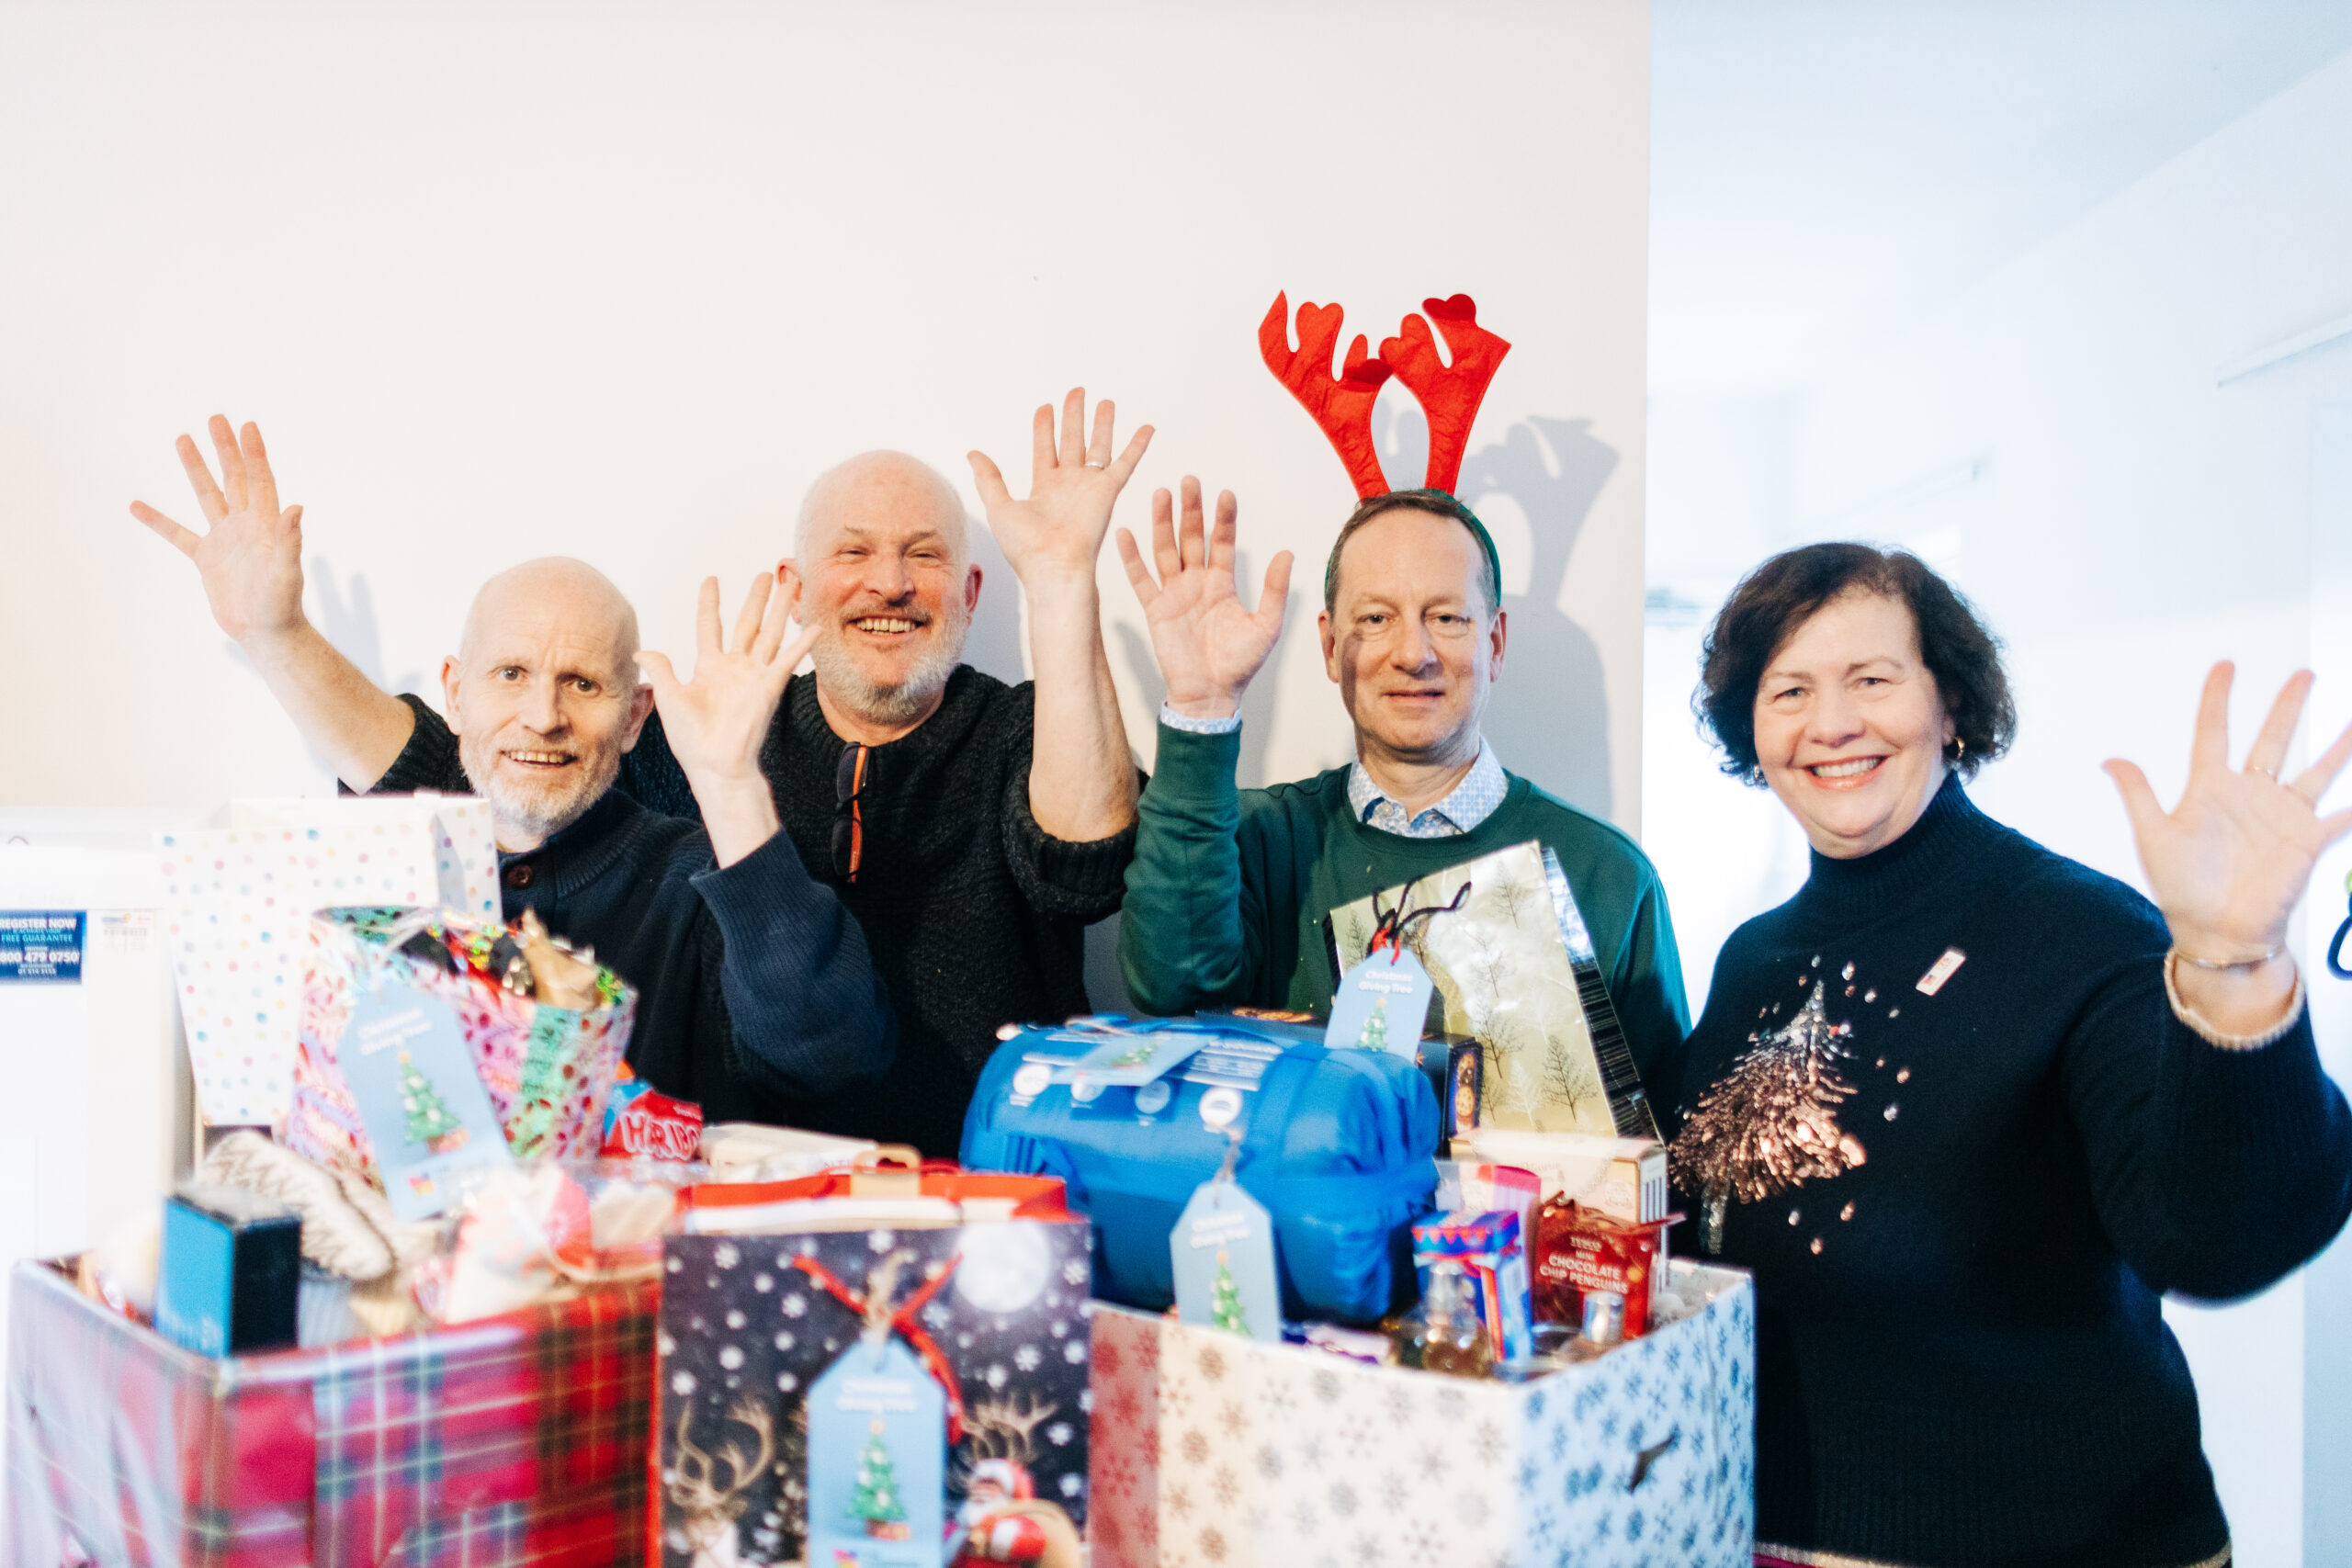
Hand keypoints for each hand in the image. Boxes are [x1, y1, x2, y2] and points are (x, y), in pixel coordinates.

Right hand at [130, 415, 307, 646]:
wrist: (265, 632)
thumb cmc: (282, 605)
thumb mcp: (287, 571)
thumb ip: (290, 539)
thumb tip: (297, 507)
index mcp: (266, 525)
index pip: (260, 480)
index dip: (254, 453)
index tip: (247, 425)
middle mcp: (246, 526)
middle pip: (234, 478)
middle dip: (225, 449)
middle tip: (216, 418)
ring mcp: (225, 540)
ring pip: (207, 496)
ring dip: (196, 469)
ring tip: (182, 439)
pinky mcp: (207, 559)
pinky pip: (178, 535)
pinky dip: (159, 521)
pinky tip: (138, 506)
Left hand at [641, 572, 818, 788]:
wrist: (714, 764)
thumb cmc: (691, 739)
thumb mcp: (668, 698)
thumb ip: (660, 670)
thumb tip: (641, 651)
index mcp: (709, 667)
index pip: (710, 625)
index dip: (710, 602)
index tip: (711, 579)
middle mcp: (735, 667)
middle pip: (748, 623)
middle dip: (757, 598)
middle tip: (765, 574)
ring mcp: (754, 676)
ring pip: (770, 633)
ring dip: (780, 608)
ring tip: (791, 583)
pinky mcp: (769, 687)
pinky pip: (787, 660)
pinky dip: (802, 643)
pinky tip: (814, 626)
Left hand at [968, 388, 1150, 588]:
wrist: (1054, 565)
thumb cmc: (1026, 547)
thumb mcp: (999, 507)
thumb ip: (989, 478)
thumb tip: (973, 454)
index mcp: (1044, 489)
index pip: (1045, 449)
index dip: (1045, 427)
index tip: (1045, 407)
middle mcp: (1068, 485)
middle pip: (1072, 441)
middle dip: (1073, 416)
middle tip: (1077, 392)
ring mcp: (1090, 487)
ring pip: (1099, 446)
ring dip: (1102, 424)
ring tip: (1106, 402)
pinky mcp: (1108, 491)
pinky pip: (1126, 463)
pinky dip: (1137, 445)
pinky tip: (1146, 428)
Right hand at [1114, 478, 1292, 719]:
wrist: (1211, 695)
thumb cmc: (1240, 665)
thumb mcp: (1266, 625)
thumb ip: (1274, 590)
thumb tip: (1286, 553)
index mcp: (1223, 584)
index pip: (1222, 542)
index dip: (1224, 519)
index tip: (1225, 494)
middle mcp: (1197, 583)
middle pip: (1192, 538)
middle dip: (1191, 510)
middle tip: (1189, 481)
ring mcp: (1174, 594)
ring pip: (1166, 550)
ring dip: (1162, 523)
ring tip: (1161, 493)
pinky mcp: (1155, 609)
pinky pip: (1141, 579)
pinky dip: (1131, 557)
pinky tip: (1125, 532)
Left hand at [2106, 662, 2351, 962]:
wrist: (2215, 933)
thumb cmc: (2180, 887)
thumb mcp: (2153, 837)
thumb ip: (2138, 795)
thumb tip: (2108, 759)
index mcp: (2210, 788)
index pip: (2214, 732)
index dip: (2218, 699)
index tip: (2226, 666)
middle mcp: (2250, 795)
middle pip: (2272, 739)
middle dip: (2288, 706)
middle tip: (2305, 674)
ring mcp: (2282, 816)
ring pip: (2315, 769)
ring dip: (2337, 746)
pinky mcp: (2308, 841)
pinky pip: (2340, 817)